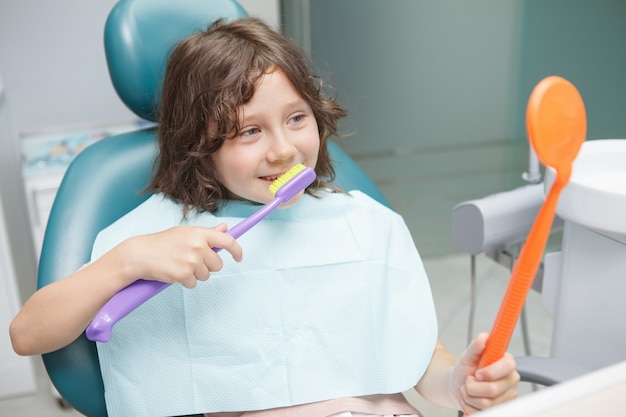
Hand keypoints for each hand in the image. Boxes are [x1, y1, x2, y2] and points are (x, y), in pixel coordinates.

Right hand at [121, 224, 242, 287]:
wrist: (140, 255)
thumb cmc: (162, 243)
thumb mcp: (185, 233)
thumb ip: (207, 233)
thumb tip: (225, 229)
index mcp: (200, 233)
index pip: (228, 241)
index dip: (237, 250)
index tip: (239, 257)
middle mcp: (198, 246)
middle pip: (217, 264)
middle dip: (207, 266)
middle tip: (190, 261)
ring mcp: (192, 261)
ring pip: (206, 275)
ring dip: (195, 274)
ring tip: (179, 265)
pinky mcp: (184, 275)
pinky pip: (194, 284)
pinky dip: (185, 281)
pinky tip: (174, 273)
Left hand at [451, 333, 519, 413]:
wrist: (458, 386)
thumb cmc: (465, 369)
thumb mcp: (467, 356)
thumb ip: (476, 346)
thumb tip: (484, 336)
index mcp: (507, 363)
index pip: (508, 366)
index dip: (490, 372)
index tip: (477, 373)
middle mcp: (511, 380)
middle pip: (493, 390)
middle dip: (472, 387)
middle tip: (468, 382)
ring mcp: (508, 397)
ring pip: (487, 404)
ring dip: (470, 397)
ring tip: (468, 390)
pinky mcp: (503, 409)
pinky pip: (485, 413)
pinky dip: (472, 408)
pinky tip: (472, 400)